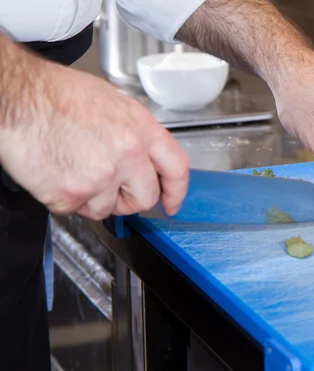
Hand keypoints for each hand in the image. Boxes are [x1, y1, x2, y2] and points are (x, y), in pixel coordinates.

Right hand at [0, 56, 188, 219]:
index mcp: (140, 128)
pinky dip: (64, 198)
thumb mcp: (111, 102)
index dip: (176, 191)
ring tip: (72, 168)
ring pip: (107, 209)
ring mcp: (101, 176)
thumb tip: (143, 157)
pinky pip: (75, 210)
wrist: (15, 96)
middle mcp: (128, 153)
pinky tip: (55, 173)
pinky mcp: (72, 194)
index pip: (176, 167)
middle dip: (129, 200)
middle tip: (110, 190)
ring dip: (91, 198)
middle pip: (145, 198)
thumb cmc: (54, 95)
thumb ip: (133, 133)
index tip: (171, 204)